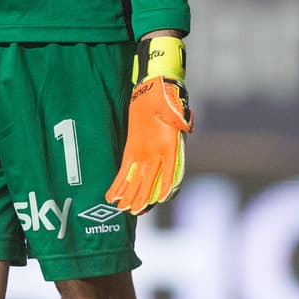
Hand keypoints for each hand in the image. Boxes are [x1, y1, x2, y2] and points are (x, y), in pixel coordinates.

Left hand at [106, 36, 192, 213]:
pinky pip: (126, 170)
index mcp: (170, 145)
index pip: (170, 169)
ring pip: (138, 179)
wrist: (154, 87)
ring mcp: (145, 153)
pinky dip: (119, 182)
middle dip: (143, 195)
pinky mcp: (133, 149)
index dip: (165, 184)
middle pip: (151, 179)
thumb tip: (186, 125)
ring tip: (123, 209)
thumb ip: (179, 116)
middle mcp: (159, 153)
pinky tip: (112, 195)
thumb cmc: (167, 95)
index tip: (160, 198)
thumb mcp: (174, 103)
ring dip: (131, 194)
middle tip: (134, 211)